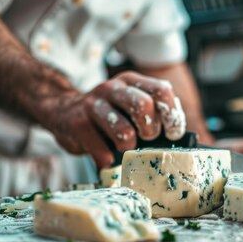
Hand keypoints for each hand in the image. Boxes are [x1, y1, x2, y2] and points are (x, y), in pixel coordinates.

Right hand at [42, 71, 185, 168]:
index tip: (172, 133)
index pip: (161, 90)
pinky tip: (106, 156)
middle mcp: (112, 88)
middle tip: (146, 139)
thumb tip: (179, 137)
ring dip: (129, 147)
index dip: (172, 115)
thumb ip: (152, 114)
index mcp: (131, 81)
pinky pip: (103, 151)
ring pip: (124, 131)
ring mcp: (93, 105)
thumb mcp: (129, 105)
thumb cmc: (107, 115)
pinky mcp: (78, 124)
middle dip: (150, 130)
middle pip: (143, 106)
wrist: (63, 112)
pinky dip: (109, 160)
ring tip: (123, 147)